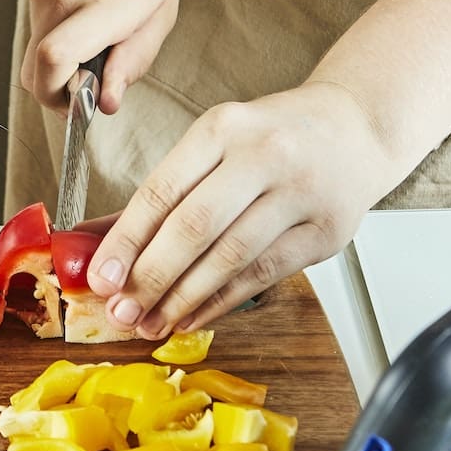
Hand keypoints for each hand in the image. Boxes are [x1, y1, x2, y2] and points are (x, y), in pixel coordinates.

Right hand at [19, 0, 187, 112]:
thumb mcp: (164, 4)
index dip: (60, 99)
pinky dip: (57, 26)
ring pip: (34, 46)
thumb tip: (106, 102)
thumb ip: (135, 58)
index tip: (81, 106)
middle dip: (58, 88)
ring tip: (98, 25)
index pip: (54, 62)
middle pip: (36, 69)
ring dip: (61, 54)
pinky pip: (37, 20)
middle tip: (91, 79)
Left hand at [85, 82, 402, 337]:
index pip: (163, 189)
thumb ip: (160, 193)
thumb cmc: (274, 137)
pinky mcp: (325, 231)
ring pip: (230, 257)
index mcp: (223, 128)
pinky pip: (263, 275)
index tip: (101, 277)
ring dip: (183, 298)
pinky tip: (192, 316)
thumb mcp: (214, 144)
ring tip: (151, 322)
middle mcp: (264, 155)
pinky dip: (221, 301)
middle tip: (122, 310)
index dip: (127, 240)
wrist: (356, 128)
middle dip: (151, 277)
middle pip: (195, 226)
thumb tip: (94, 240)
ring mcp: (300, 193)